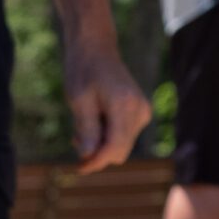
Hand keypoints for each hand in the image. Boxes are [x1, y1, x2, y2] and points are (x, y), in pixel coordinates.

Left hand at [63, 42, 150, 173]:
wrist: (96, 51)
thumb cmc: (83, 73)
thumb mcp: (79, 101)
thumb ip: (87, 130)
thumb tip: (89, 157)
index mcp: (125, 105)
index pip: (114, 148)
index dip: (95, 162)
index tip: (78, 168)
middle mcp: (140, 110)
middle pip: (119, 152)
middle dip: (97, 153)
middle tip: (75, 138)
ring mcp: (143, 112)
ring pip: (121, 147)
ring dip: (100, 144)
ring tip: (83, 126)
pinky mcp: (141, 113)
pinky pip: (123, 137)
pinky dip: (107, 137)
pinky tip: (94, 123)